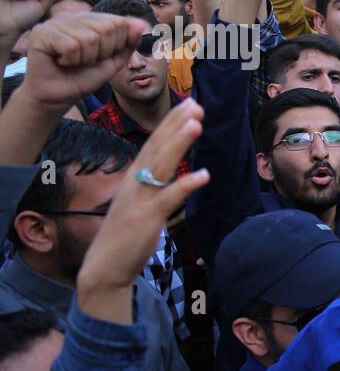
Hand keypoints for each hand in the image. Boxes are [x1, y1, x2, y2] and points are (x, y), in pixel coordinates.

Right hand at [18, 14, 148, 112]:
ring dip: (85, 59)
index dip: (116, 46)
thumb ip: (128, 43)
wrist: (59, 96)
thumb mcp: (113, 61)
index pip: (120, 22)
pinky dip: (70, 61)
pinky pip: (71, 46)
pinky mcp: (41, 32)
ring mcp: (55, 22)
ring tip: (72, 62)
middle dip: (102, 53)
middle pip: (107, 28)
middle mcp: (73, 16)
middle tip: (85, 61)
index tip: (100, 57)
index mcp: (90, 19)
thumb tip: (141, 24)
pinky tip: (60, 62)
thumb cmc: (84, 77)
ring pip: (89, 38)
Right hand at [76, 99, 210, 322]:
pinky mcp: (146, 219)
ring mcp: (140, 199)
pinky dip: (185, 186)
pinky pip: (168, 199)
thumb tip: (171, 172)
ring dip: (179, 143)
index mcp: (134, 177)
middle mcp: (135, 183)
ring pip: (161, 165)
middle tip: (196, 103)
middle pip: (157, 147)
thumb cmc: (125, 234)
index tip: (189, 105)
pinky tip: (204, 175)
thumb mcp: (140, 203)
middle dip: (176, 124)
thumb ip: (153, 185)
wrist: (105, 267)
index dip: (171, 124)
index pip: (154, 143)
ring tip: (197, 123)